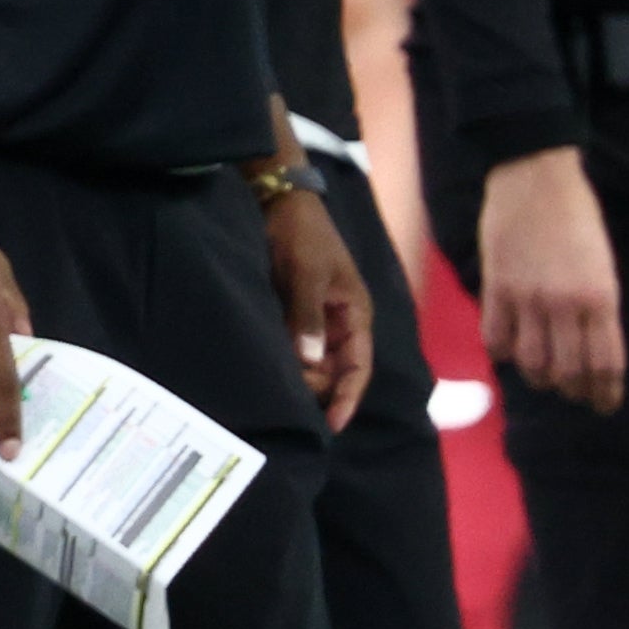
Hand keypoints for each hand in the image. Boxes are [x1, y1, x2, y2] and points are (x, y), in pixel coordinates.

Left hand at [263, 177, 371, 429]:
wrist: (281, 203)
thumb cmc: (301, 235)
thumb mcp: (306, 273)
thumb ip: (308, 316)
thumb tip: (310, 362)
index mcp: (355, 313)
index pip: (358, 366)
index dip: (348, 397)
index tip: (333, 425)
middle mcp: (341, 322)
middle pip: (335, 371)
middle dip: (317, 388)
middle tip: (285, 392)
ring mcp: (318, 319)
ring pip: (314, 363)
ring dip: (300, 377)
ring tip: (276, 386)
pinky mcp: (297, 314)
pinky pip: (296, 348)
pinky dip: (286, 361)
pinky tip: (270, 371)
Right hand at [478, 147, 625, 411]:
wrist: (535, 178)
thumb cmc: (579, 218)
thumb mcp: (604, 265)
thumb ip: (598, 307)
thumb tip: (590, 347)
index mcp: (601, 297)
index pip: (605, 362)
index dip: (605, 391)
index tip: (605, 404)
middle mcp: (564, 304)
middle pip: (568, 371)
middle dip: (573, 391)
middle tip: (574, 393)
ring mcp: (526, 298)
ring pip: (530, 362)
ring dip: (538, 378)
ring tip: (543, 377)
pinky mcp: (495, 288)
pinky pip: (496, 338)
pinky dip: (503, 354)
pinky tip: (510, 351)